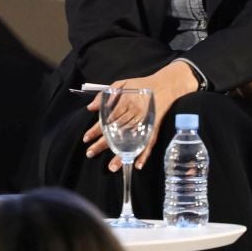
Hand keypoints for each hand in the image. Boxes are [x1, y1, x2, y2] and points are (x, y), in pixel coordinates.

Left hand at [81, 59, 199, 170]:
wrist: (166, 85)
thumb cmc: (142, 85)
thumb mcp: (123, 83)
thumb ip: (106, 94)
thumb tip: (90, 108)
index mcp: (125, 104)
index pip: (107, 120)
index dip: (96, 130)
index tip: (86, 139)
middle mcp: (133, 115)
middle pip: (116, 133)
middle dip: (102, 144)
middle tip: (90, 154)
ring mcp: (144, 123)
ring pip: (131, 141)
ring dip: (121, 154)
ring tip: (112, 167)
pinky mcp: (154, 128)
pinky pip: (149, 143)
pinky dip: (144, 155)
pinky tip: (137, 165)